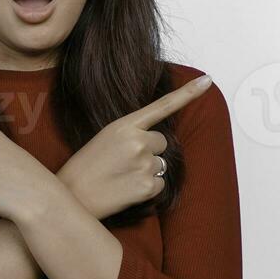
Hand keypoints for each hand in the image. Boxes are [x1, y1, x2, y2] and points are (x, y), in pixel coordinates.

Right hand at [57, 74, 211, 219]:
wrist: (71, 197)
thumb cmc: (85, 168)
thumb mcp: (105, 138)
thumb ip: (131, 133)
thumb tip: (157, 141)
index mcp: (124, 125)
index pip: (162, 105)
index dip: (188, 93)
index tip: (208, 80)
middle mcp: (137, 141)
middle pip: (163, 142)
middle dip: (149, 152)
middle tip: (123, 163)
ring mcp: (144, 163)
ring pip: (161, 164)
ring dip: (147, 171)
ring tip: (121, 178)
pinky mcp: (148, 186)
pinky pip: (160, 185)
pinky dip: (147, 190)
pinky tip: (126, 190)